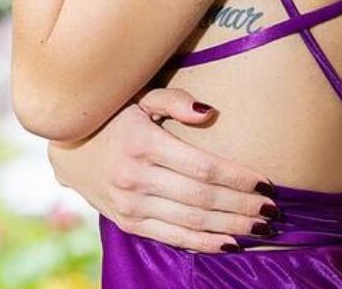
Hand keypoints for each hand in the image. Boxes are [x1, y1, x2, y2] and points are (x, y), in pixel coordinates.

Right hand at [47, 86, 279, 252]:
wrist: (69, 148)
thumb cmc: (115, 115)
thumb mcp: (140, 96)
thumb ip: (175, 101)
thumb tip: (209, 112)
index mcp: (142, 143)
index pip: (201, 167)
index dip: (236, 178)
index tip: (265, 182)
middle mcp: (135, 177)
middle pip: (201, 199)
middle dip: (241, 206)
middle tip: (273, 211)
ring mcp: (130, 204)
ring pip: (190, 222)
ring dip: (230, 227)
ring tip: (260, 229)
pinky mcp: (128, 223)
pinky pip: (172, 237)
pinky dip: (203, 243)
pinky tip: (229, 243)